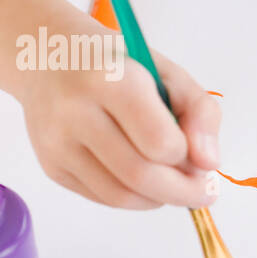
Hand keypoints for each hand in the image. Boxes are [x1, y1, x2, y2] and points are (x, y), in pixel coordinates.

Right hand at [19, 46, 220, 208]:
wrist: (47, 58)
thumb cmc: (118, 65)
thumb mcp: (168, 73)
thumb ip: (201, 113)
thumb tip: (209, 164)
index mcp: (110, 80)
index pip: (159, 141)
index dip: (188, 157)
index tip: (201, 158)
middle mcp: (75, 112)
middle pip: (140, 175)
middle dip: (183, 192)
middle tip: (204, 192)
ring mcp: (57, 143)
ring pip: (121, 196)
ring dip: (159, 199)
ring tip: (175, 184)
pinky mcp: (50, 165)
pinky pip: (102, 197)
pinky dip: (134, 198)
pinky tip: (146, 181)